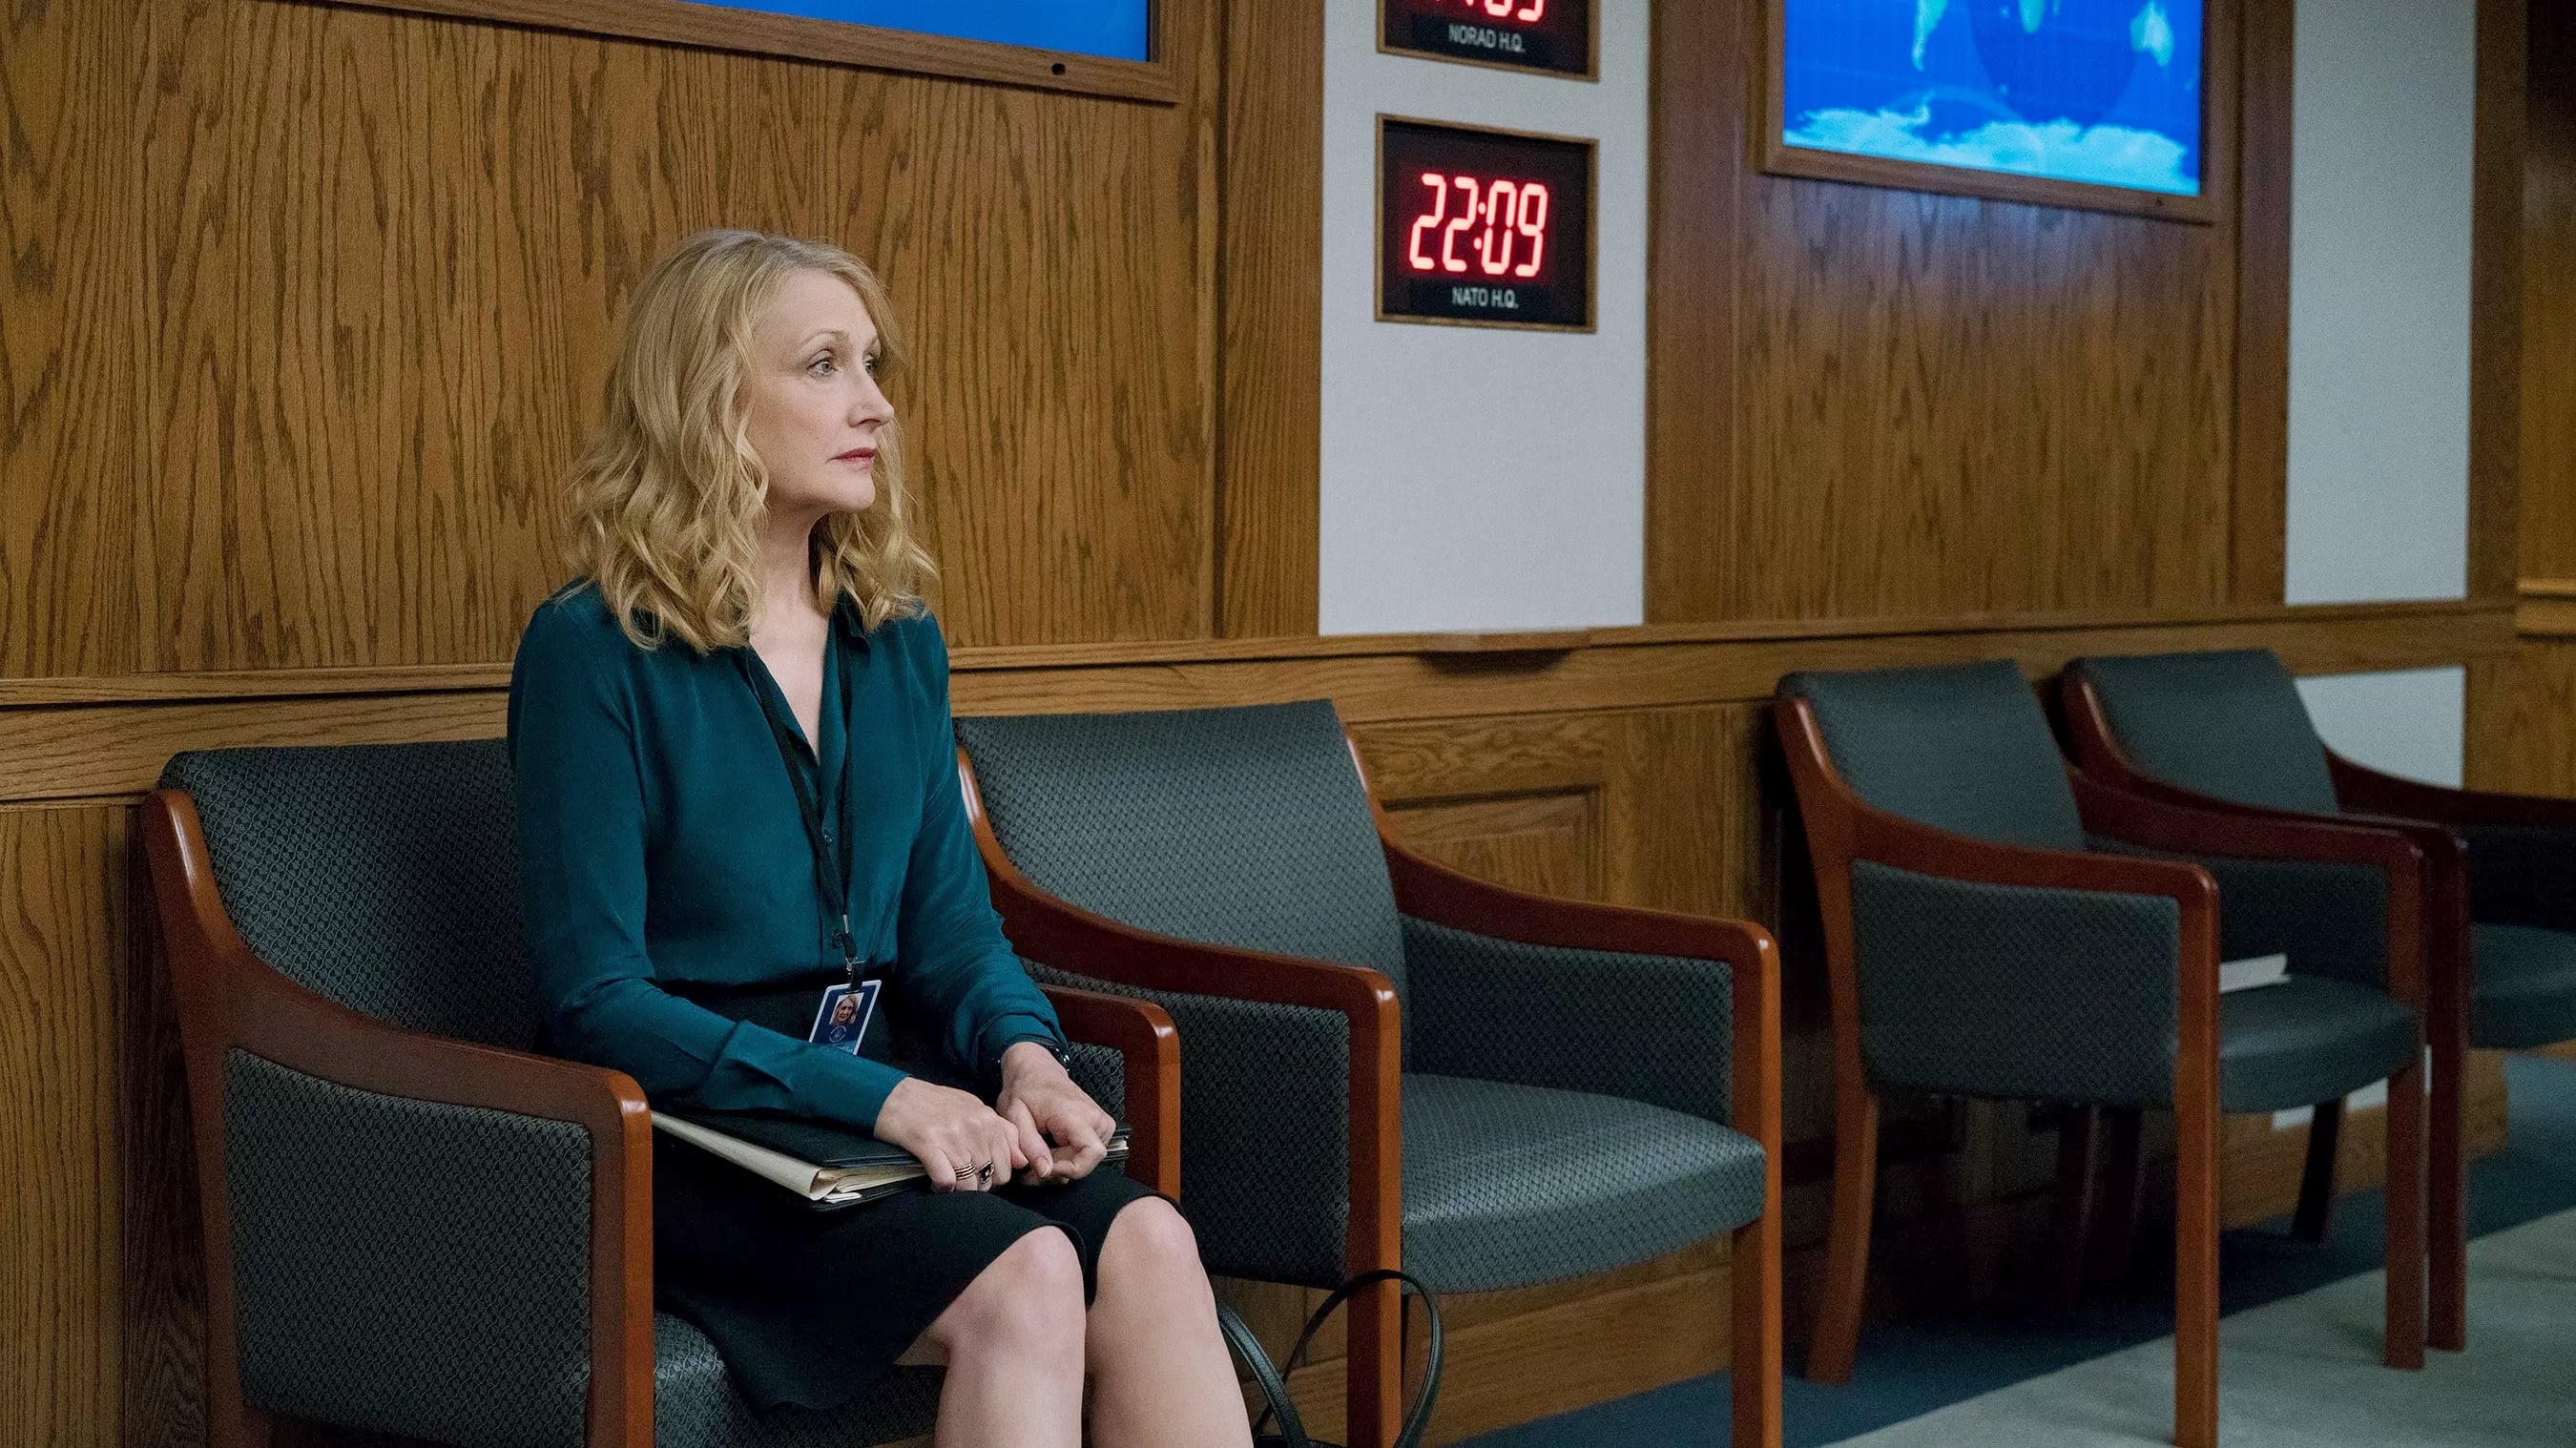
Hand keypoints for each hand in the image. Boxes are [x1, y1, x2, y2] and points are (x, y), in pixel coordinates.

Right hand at [873, 1077, 1022, 1192]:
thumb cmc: (935, 1105)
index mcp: (989, 1119)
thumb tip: (1022, 1161)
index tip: (982, 1176)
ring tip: (949, 1182)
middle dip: (979, 1186)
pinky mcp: (929, 1145)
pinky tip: (935, 1182)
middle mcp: (976, 1127)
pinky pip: (947, 1181)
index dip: (996, 1177)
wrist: (895, 1096)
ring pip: (970, 1184)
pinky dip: (942, 1187)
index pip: (1009, 1164)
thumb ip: (1000, 1131)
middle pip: (991, 1177)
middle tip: (963, 1182)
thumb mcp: (973, 1109)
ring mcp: (953, 1136)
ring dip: (959, 1190)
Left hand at [994, 1042, 1114, 1184]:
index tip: (1043, 1168)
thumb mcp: (1015, 1116)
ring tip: (1038, 1151)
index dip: (1068, 1170)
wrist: (1037, 1072)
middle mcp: (1096, 1119)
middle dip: (1055, 1170)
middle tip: (1030, 1161)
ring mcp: (1102, 1124)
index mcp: (1076, 1114)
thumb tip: (1045, 1171)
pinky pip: (1086, 1155)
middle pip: (1084, 1163)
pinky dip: (1066, 1158)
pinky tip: (1049, 1147)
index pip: (1092, 1154)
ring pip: (1085, 1162)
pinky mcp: (1102, 1128)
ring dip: (1059, 1164)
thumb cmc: (1025, 1091)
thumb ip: (1029, 1145)